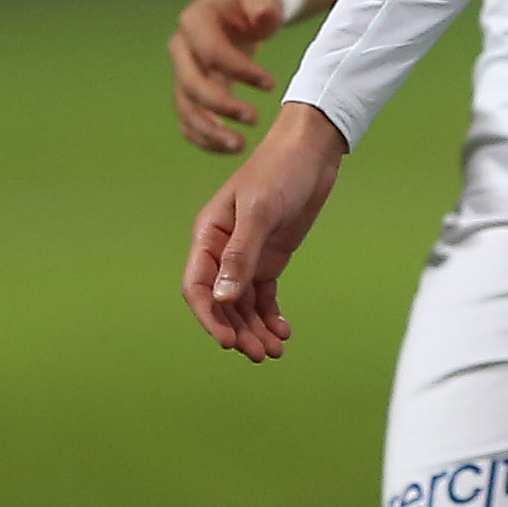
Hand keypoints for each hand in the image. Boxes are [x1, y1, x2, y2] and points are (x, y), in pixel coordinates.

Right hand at [171, 0, 286, 152]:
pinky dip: (204, 139)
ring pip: (186, 109)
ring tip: (240, 146)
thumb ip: (264, 5)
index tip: (271, 84)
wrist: (235, 13)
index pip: (212, 51)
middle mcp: (180, 48)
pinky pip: (188, 121)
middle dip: (221, 106)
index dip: (240, 70)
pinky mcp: (187, 93)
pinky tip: (229, 148)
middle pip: (191, 84)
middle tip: (254, 119)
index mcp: (194, 21)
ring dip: (209, 132)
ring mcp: (180, 73)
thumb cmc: (250, 5)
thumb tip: (265, 17)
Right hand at [180, 103, 346, 358]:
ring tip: (275, 351)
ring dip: (255, 329)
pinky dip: (270, 315)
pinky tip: (283, 332)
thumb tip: (221, 298)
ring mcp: (246, 256)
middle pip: (221, 303)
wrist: (311, 152)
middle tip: (261, 354)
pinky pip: (263, 296)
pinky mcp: (269, 258)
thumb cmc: (279, 172)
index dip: (208, 318)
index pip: (196, 286)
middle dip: (238, 330)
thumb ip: (240, 256)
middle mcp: (222, 249)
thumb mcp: (260, 212)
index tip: (228, 342)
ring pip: (242, 304)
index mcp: (208, 235)